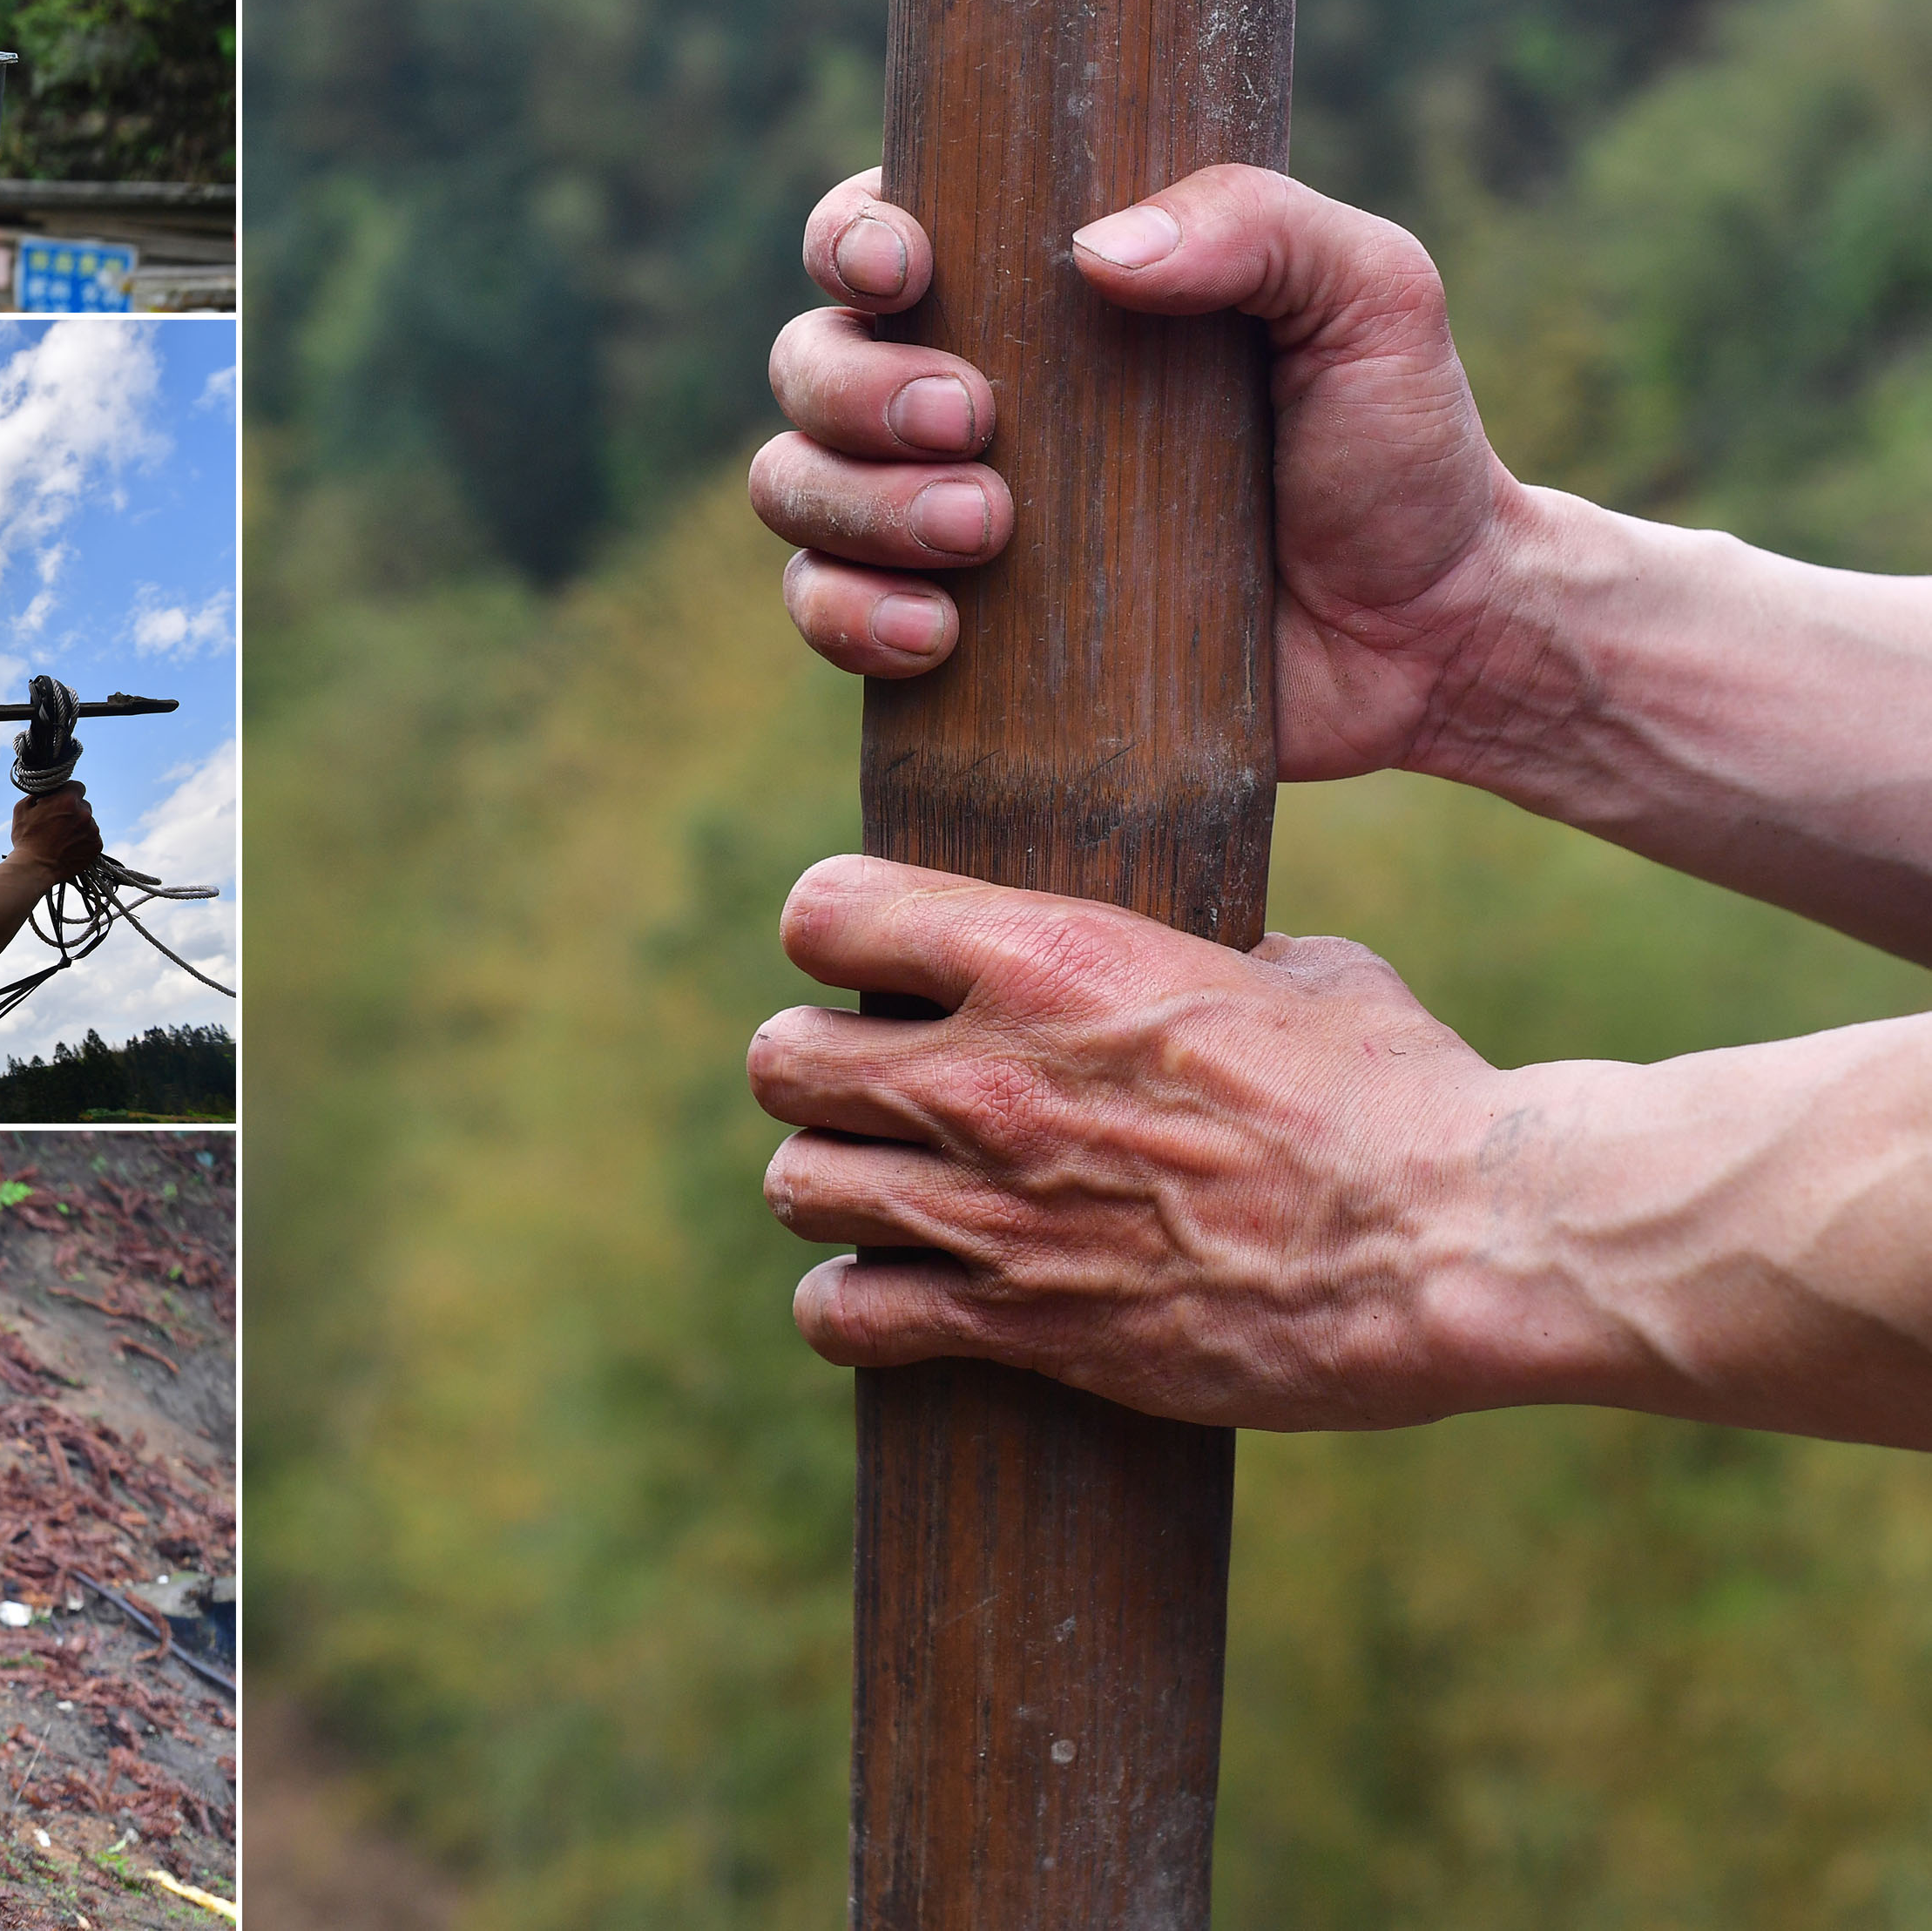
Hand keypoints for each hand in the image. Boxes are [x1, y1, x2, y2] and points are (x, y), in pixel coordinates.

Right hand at [10, 787, 100, 884]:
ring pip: (88, 822)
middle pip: (83, 805)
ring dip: (79, 827)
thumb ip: (37, 795)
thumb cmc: (26, 838)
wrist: (34, 868)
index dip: (68, 793)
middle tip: (59, 823)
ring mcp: (92, 830)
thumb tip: (44, 791)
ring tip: (63, 838)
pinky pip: (92, 837)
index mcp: (68, 799)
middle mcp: (84, 812)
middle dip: (73, 811)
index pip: (77, 786)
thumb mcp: (22, 808)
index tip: (61, 801)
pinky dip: (84, 840)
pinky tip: (70, 846)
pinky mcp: (96, 845)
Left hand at [749, 853, 1525, 1431]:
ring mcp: (994, 1206)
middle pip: (778, 1059)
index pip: (825, 913)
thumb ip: (1207, 952)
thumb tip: (1209, 953)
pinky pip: (844, 1317)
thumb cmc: (1399, 1087)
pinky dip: (850, 1311)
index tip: (870, 962)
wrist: (1459, 1240)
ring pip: (794, 1184)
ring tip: (881, 1194)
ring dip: (830, 1187)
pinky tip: (891, 1300)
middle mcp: (989, 1075)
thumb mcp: (1297, 969)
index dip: (834, 934)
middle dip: (815, 1071)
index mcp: (1047, 956)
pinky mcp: (1020, 1323)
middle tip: (872, 1092)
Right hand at [751, 164, 1537, 782]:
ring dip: (856, 502)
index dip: (849, 239)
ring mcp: (946, 521)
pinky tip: (935, 633)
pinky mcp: (955, 641)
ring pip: (795, 486)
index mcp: (1036, 294)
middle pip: (808, 362)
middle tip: (979, 421)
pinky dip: (848, 617)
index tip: (908, 269)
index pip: (875, 235)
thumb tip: (1096, 250)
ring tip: (986, 530)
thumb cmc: (1399, 447)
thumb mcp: (1370, 300)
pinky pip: (823, 614)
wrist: (1430, 639)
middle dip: (859, 388)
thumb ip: (1262, 229)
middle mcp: (965, 395)